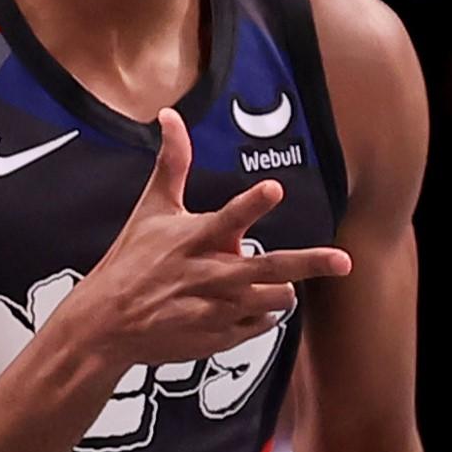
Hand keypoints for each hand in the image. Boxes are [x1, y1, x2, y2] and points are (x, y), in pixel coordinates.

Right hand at [57, 108, 351, 367]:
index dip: (252, 204)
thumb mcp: (152, 209)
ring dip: (282, 288)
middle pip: (270, 268)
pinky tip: (244, 304)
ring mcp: (218, 309)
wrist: (108, 324)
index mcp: (195, 239)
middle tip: (343, 261)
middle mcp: (211, 275)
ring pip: (274, 298)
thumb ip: (173, 162)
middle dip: (310, 263)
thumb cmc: (131, 260)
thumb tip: (170, 114)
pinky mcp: (220, 337)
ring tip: (273, 281)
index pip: (228, 217)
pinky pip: (262, 324)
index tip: (274, 188)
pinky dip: (261, 312)